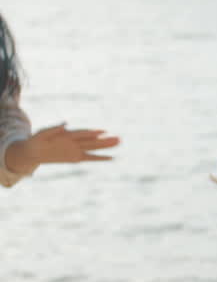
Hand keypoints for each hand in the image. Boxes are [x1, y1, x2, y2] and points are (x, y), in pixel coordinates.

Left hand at [5, 124, 119, 174]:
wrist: (32, 152)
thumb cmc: (37, 140)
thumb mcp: (42, 133)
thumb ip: (53, 129)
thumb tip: (65, 124)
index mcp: (67, 135)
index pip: (82, 134)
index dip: (92, 133)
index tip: (103, 132)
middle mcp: (75, 142)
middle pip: (92, 141)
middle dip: (105, 140)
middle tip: (119, 138)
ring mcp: (76, 149)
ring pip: (94, 148)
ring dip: (106, 146)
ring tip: (119, 142)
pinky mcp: (76, 158)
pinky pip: (90, 158)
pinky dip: (100, 158)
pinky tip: (111, 157)